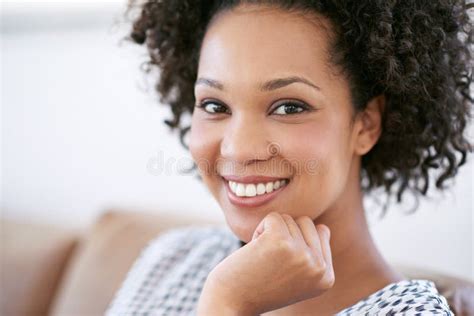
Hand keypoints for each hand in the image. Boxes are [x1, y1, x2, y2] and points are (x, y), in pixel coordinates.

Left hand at [197, 212, 334, 314]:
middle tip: (271, 261)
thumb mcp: (298, 278)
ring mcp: (302, 254)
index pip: (321, 232)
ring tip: (262, 259)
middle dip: (285, 234)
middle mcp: (319, 267)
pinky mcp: (280, 241)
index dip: (296, 241)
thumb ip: (313, 256)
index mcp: (326, 277)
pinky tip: (254, 251)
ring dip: (270, 234)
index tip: (282, 265)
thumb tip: (322, 227)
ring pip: (288, 218)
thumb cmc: (260, 287)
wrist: (230, 303)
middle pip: (306, 222)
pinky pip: (273, 216)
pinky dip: (259, 229)